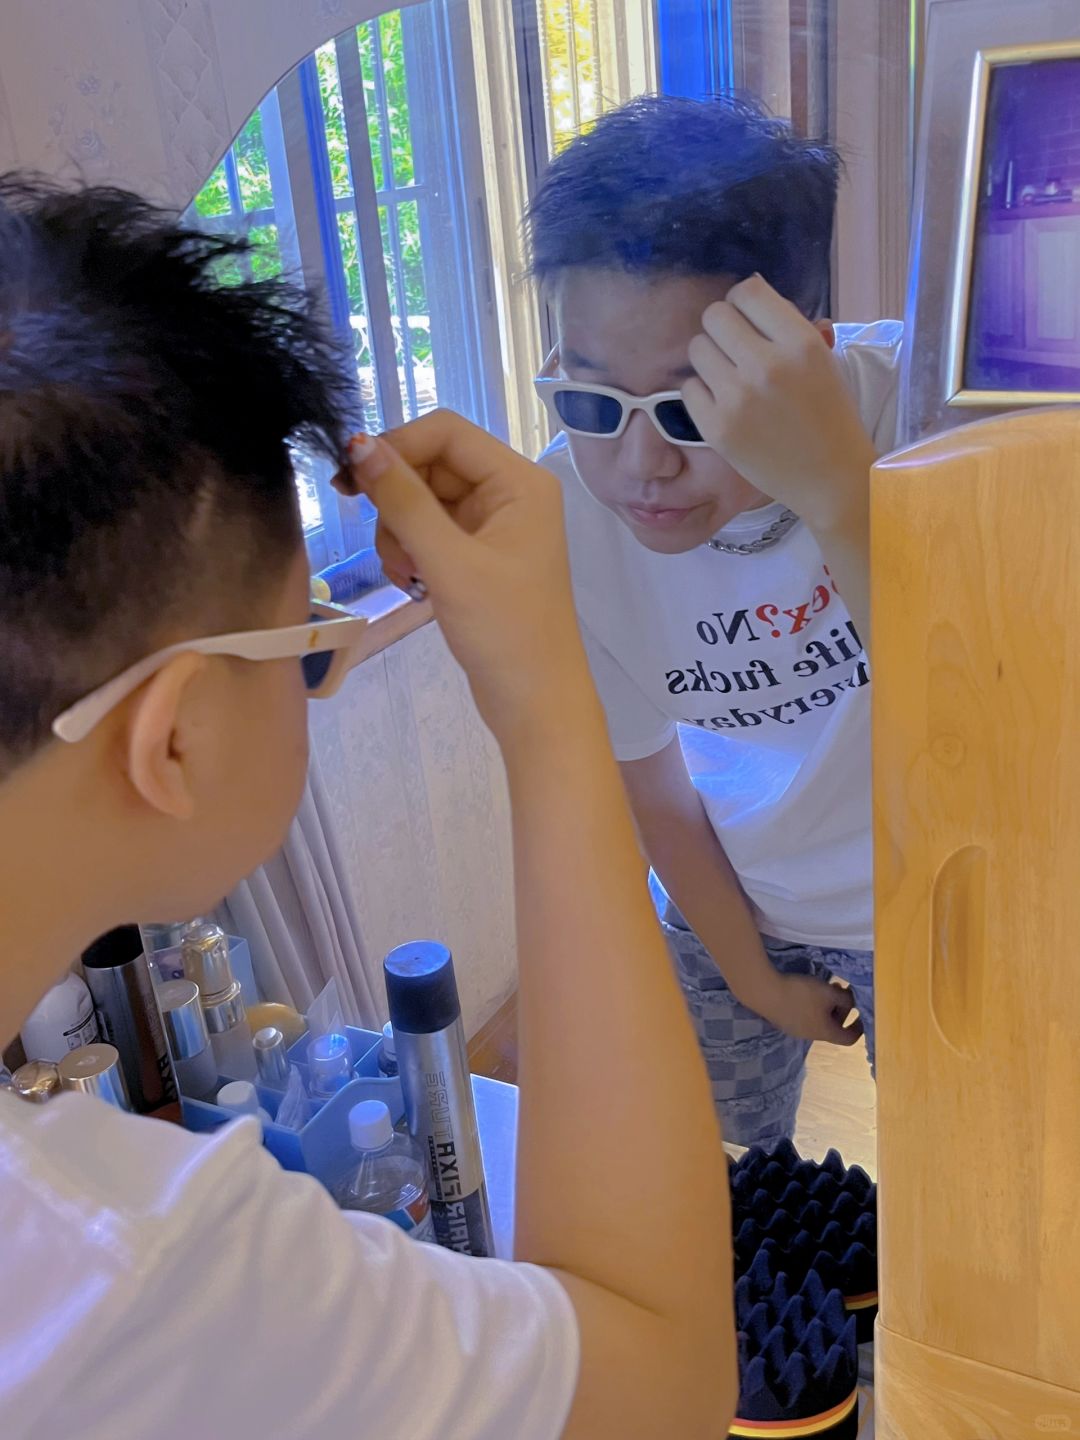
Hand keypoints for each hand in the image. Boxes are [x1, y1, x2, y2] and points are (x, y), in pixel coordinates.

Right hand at [333, 411, 590, 740]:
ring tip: (407, 576)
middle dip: (397, 502)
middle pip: (431, 465)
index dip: (395, 446)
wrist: (535, 702)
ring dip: (400, 532)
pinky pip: (430, 532)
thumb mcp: (447, 562)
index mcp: (519, 481)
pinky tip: (412, 584)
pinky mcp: (479, 555)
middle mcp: (511, 493)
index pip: (445, 432)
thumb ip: (403, 500)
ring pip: (423, 501)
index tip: (349, 479)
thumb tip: (359, 445)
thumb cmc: (504, 631)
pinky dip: (411, 552)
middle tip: (386, 547)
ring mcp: (495, 525)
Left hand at [682, 275, 876, 533]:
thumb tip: (750, 291)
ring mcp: (738, 397)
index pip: (747, 291)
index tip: (749, 320)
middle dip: (723, 328)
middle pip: (714, 315)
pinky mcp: (717, 427)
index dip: (743, 302)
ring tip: (729, 377)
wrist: (830, 479)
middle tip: (735, 349)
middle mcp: (767, 365)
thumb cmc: (830, 417)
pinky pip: (688, 388)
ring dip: (710, 358)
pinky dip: (702, 393)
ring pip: (696, 348)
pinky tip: (723, 404)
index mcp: (800, 343)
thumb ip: (788, 327)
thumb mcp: (823, 362)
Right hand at [747, 970, 863, 1046]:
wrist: (764, 992)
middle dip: (841, 1010)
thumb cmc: (801, 994)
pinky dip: (812, 1006)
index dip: (859, 1028)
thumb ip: (846, 998)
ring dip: (826, 1007)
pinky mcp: (782, 1020)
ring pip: (818, 1021)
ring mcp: (794, 1029)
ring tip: (824, 987)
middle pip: (833, 1028)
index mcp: (825, 1032)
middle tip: (841, 991)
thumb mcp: (829, 992)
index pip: (849, 1039)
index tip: (862, 1014)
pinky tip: (806, 991)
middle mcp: (811, 1035)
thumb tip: (852, 1001)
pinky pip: (804, 1016)